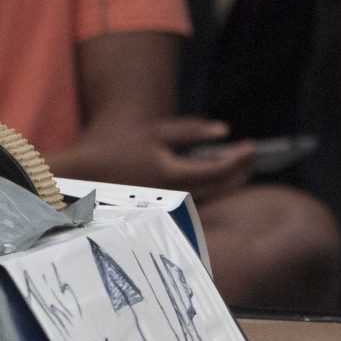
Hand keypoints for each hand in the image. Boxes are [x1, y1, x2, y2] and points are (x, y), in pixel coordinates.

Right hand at [92, 117, 254, 196]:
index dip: (240, 158)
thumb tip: (225, 130)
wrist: (88, 178)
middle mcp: (179, 197)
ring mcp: (173, 207)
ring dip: (228, 179)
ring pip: (212, 194)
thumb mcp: (155, 132)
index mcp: (176, 176)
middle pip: (221, 187)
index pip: (221, 170)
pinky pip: (198, 197)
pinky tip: (212, 174)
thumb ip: (191, 131)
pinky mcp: (167, 209)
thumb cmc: (119, 150)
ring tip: (238, 163)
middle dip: (240, 170)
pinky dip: (211, 185)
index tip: (251, 146)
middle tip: (250, 154)